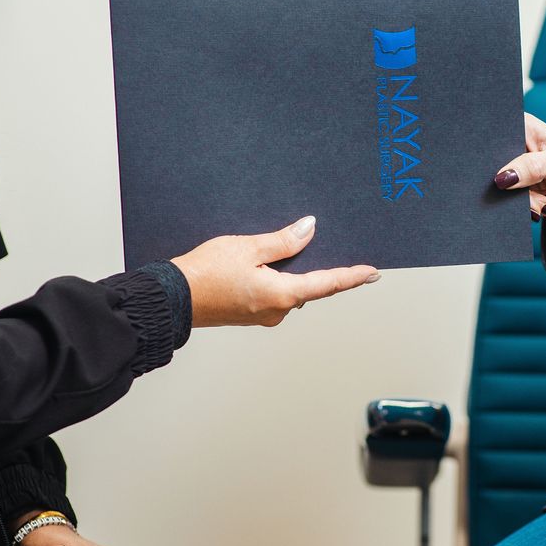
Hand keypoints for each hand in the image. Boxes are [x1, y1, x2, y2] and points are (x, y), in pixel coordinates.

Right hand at [171, 216, 379, 327]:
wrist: (172, 297)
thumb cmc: (204, 273)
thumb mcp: (247, 247)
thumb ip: (283, 241)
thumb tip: (309, 230)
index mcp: (281, 295)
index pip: (327, 284)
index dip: (352, 277)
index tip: (373, 273)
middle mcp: (277, 311)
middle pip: (309, 287)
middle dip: (319, 269)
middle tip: (327, 249)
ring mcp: (263, 315)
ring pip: (290, 290)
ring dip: (294, 273)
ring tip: (291, 249)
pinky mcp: (250, 314)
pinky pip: (274, 294)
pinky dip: (278, 279)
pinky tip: (269, 264)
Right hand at [493, 113, 545, 239]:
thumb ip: (533, 166)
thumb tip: (502, 177)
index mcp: (520, 126)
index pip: (494, 134)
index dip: (494, 153)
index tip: (511, 172)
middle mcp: (512, 146)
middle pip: (492, 166)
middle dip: (511, 186)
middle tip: (535, 191)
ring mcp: (511, 169)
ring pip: (499, 189)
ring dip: (524, 201)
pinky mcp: (513, 190)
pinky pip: (507, 203)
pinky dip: (525, 208)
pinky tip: (543, 204)